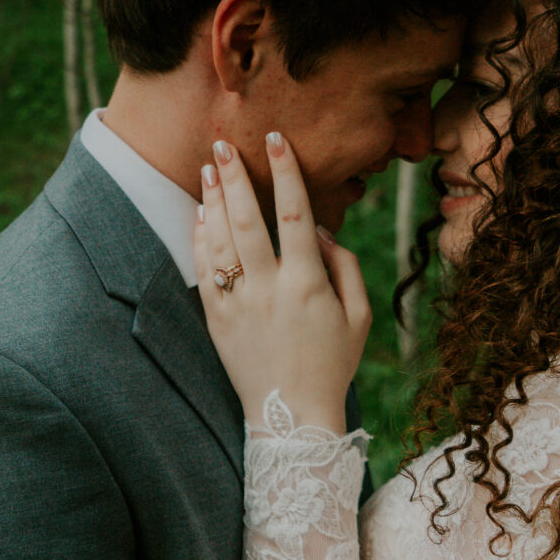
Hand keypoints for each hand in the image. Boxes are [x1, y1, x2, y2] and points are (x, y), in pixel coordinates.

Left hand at [194, 134, 371, 431]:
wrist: (292, 417)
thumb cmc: (331, 365)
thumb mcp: (359, 318)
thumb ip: (345, 268)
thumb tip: (318, 230)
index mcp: (308, 285)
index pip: (294, 214)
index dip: (286, 173)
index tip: (277, 141)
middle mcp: (269, 289)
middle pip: (246, 219)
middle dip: (235, 176)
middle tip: (224, 143)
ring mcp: (238, 305)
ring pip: (219, 240)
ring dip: (213, 200)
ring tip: (209, 168)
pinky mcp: (217, 320)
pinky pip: (204, 270)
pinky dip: (201, 238)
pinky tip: (201, 215)